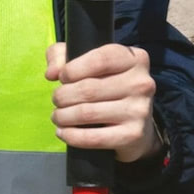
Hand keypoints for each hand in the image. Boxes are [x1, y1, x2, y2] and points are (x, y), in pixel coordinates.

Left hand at [45, 42, 161, 162]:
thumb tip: (52, 73)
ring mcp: (140, 111)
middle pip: (89, 89)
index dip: (72, 69)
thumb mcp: (84, 60)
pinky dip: (72, 136)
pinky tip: (63, 132)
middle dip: (62, 95)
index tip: (62, 77)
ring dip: (63, 116)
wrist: (136, 123)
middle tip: (56, 99)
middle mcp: (141, 83)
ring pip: (87, 113)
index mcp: (134, 59)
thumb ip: (61, 56)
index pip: (99, 60)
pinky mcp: (133, 135)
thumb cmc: (105, 83)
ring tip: (56, 115)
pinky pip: (94, 138)